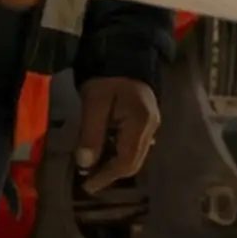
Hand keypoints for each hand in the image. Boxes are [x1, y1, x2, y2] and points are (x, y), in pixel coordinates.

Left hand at [76, 77, 161, 193]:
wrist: (123, 51)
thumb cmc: (107, 76)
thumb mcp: (94, 102)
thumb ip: (91, 133)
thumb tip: (85, 165)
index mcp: (140, 123)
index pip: (126, 162)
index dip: (106, 177)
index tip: (86, 185)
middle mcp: (151, 128)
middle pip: (133, 163)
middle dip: (110, 174)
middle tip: (87, 181)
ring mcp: (151, 125)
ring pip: (134, 156)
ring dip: (114, 165)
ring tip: (92, 169)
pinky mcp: (145, 121)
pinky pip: (133, 146)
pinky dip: (118, 154)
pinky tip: (102, 153)